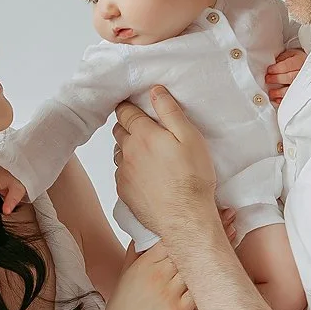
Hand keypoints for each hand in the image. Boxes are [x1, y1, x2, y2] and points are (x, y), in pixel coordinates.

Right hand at [98, 242, 193, 309]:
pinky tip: (202, 286)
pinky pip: (198, 291)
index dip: (179, 240)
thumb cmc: (121, 309)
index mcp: (143, 265)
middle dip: (192, 252)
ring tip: (204, 268)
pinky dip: (201, 287)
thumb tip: (144, 235)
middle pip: (184, 253)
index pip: (169, 241)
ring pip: (194, 270)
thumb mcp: (124, 275)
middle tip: (202, 251)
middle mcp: (157, 275)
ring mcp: (169, 293)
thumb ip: (136, 254)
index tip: (185, 242)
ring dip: (199, 269)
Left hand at [113, 88, 216, 241]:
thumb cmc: (192, 177)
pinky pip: (121, 174)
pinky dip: (129, 170)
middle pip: (118, 131)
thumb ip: (170, 112)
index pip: (125, 112)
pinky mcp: (124, 191)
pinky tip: (146, 175)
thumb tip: (155, 91)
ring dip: (128, 149)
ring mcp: (123, 173)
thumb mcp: (189, 137)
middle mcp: (128, 152)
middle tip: (145, 129)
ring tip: (148, 155)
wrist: (185, 217)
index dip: (128, 106)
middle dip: (128, 126)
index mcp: (143, 135)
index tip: (133, 105)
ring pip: (119, 153)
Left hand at [265, 47, 306, 104]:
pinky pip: (293, 99)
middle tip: (268, 79)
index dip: (277, 69)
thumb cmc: (298, 60)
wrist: (310, 66)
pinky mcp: (302, 93)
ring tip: (271, 93)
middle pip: (290, 77)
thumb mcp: (291, 54)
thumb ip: (282, 58)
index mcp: (300, 61)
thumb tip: (273, 64)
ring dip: (279, 92)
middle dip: (277, 79)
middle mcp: (304, 72)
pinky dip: (284, 100)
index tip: (269, 70)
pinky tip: (277, 99)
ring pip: (292, 89)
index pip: (288, 65)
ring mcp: (304, 84)